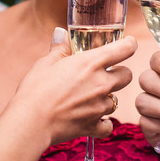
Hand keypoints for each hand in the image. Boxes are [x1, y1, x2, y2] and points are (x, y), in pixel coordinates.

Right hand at [5, 28, 136, 145]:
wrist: (30, 120)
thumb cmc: (36, 89)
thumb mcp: (46, 63)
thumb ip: (60, 48)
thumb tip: (61, 33)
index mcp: (91, 62)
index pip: (125, 48)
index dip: (129, 44)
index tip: (127, 44)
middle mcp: (101, 83)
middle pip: (128, 76)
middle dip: (120, 74)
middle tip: (106, 75)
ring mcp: (99, 107)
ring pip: (117, 101)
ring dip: (107, 99)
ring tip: (91, 99)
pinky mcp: (93, 126)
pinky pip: (107, 127)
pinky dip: (102, 124)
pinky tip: (92, 120)